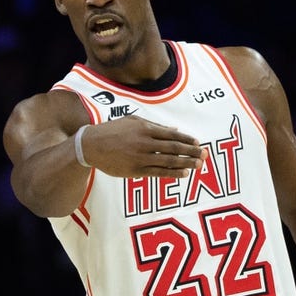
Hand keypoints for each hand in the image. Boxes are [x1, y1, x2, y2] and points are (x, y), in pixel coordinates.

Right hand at [81, 116, 203, 177]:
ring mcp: (140, 157)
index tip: (198, 143)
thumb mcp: (132, 121)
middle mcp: (145, 142)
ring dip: (186, 163)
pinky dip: (172, 173)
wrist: (90, 145)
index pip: (172, 134)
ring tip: (198, 165)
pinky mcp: (135, 170)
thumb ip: (154, 125)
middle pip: (174, 148)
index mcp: (145, 128)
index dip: (187, 139)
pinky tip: (183, 174)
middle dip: (192, 151)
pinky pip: (158, 172)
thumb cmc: (111, 131)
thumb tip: (174, 129)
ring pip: (169, 161)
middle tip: (205, 155)